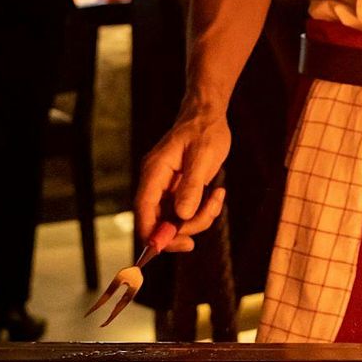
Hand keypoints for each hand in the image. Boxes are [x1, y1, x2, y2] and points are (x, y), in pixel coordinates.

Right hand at [136, 108, 230, 252]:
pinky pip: (188, 212)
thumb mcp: (202, 157)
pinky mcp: (180, 191)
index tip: (176, 245)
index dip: (154, 233)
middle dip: (184, 228)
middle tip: (208, 218)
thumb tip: (183, 216)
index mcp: (154, 172)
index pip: (144, 210)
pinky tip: (217, 193)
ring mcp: (167, 189)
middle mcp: (156, 183)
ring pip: (177, 220)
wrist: (208, 116)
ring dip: (200, 218)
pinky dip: (205, 210)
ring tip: (217, 197)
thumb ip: (192, 187)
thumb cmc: (204, 131)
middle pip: (159, 221)